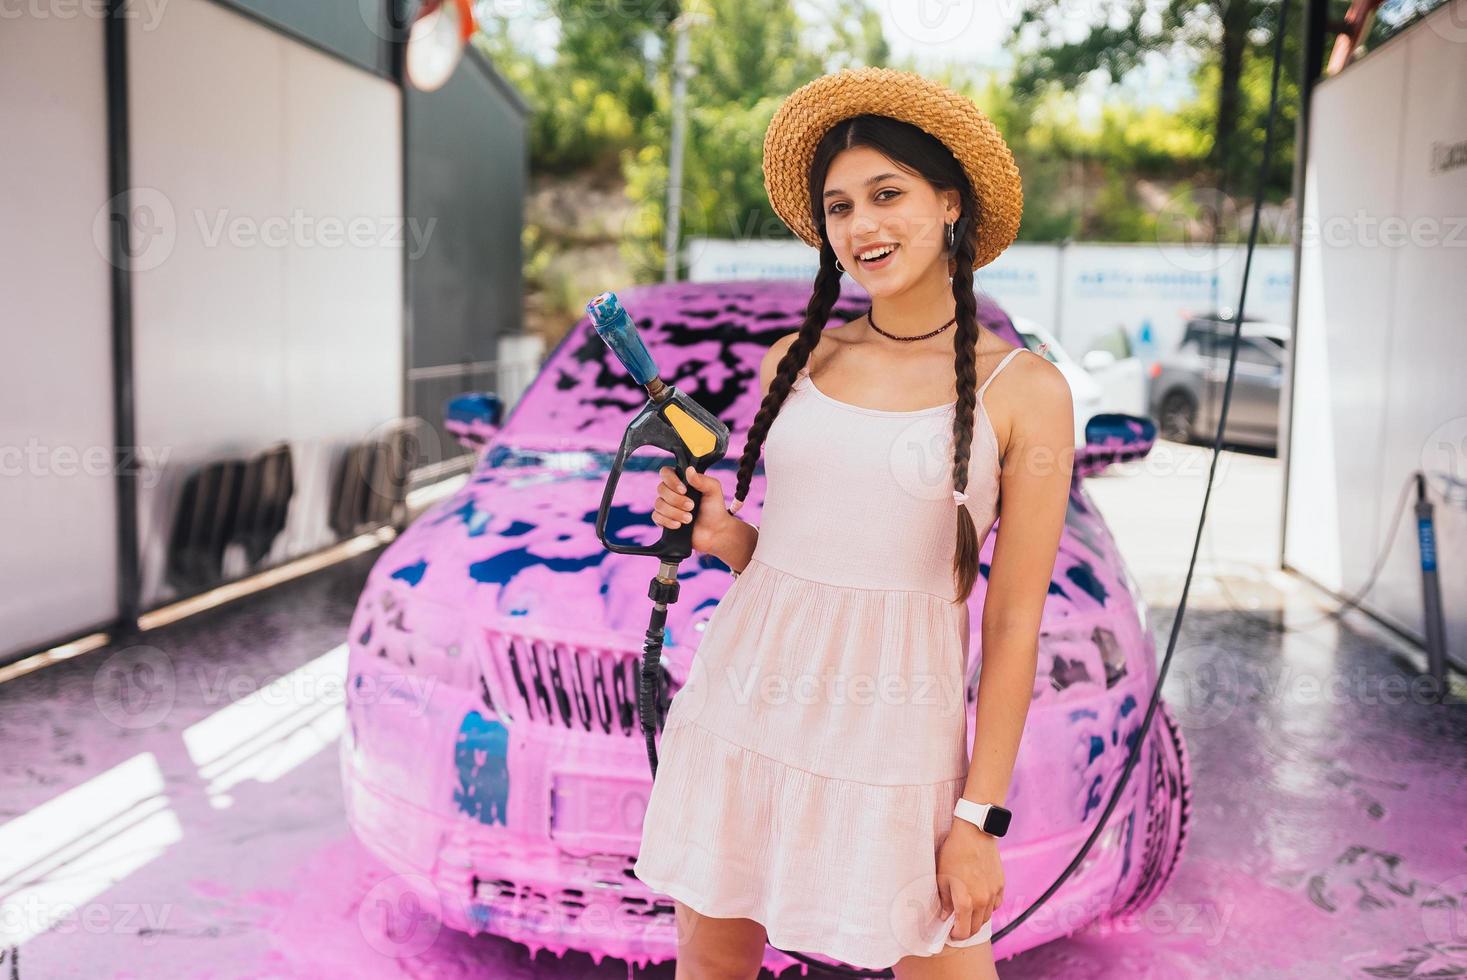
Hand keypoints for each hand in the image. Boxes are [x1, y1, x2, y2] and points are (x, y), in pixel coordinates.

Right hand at [651, 464, 735, 554]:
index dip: (671, 480)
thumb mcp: (713, 491)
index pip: (666, 472)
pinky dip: (668, 521)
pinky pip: (656, 517)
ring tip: (689, 518)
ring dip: (675, 512)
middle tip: (691, 506)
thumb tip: (689, 470)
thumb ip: (702, 480)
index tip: (683, 490)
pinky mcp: (663, 520)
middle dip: (676, 500)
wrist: (714, 532)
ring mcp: (666, 506)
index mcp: (682, 480)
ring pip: (658, 504)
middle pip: (661, 489)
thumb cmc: (714, 509)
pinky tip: (679, 525)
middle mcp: (671, 491)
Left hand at [936, 818, 1003, 941]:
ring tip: (967, 912)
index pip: (964, 931)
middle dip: (966, 930)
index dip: (956, 935)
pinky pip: (996, 904)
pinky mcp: (1000, 884)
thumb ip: (945, 900)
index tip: (950, 932)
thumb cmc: (953, 853)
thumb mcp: (942, 877)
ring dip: (977, 919)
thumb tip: (946, 916)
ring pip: (987, 917)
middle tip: (957, 925)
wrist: (974, 833)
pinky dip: (988, 907)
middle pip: (976, 927)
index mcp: (966, 901)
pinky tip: (980, 901)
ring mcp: (994, 892)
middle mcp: (983, 900)